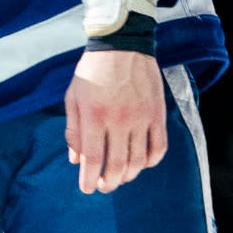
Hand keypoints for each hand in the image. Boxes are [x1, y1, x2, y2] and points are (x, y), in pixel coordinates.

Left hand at [64, 50, 166, 193]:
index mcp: (94, 115)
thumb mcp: (73, 96)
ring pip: (139, 161)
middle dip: (109, 182)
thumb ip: (73, 130)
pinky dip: (151, 161)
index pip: (93, 158)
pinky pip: (159, 147)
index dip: (89, 179)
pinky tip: (143, 164)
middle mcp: (119, 120)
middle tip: (104, 186)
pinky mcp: (157, 114)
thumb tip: (75, 160)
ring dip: (129, 175)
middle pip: (117, 165)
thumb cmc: (93, 70)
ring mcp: (141, 118)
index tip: (87, 188)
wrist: (122, 44)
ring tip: (121, 177)